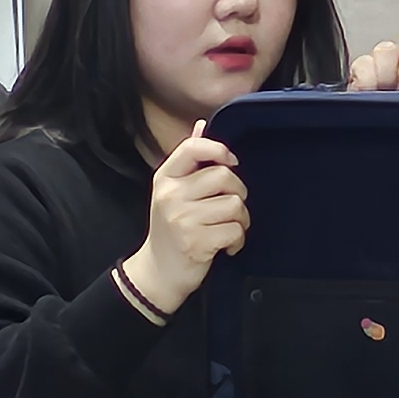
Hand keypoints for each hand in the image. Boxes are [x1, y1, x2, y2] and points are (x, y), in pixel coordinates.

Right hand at [126, 134, 247, 313]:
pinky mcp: (195, 241)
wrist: (158, 273)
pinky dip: (237, 241)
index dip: (219, 150)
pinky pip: (234, 231)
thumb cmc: (171, 230)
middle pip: (223, 176)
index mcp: (165, 178)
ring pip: (234, 205)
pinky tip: (226, 246)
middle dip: (238, 193)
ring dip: (240, 220)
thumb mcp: (173, 192)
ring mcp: (182, 219)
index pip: (193, 148)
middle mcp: (170, 195)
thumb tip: (202, 125)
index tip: (231, 162)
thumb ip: (189, 159)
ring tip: (228, 229)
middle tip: (232, 209)